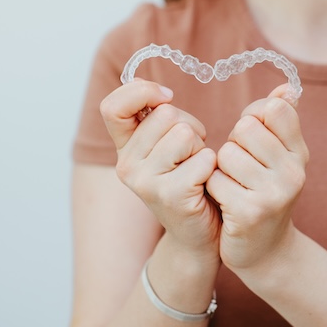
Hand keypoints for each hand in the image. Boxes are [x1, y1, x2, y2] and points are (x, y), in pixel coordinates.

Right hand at [100, 80, 220, 259]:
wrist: (200, 234)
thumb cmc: (191, 180)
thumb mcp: (168, 145)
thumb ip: (157, 117)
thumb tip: (159, 91)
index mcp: (124, 148)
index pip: (113, 106)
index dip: (142, 92)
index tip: (165, 97)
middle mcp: (127, 165)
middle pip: (165, 114)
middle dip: (190, 126)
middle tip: (191, 155)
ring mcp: (145, 182)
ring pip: (185, 133)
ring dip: (202, 147)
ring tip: (198, 169)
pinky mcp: (170, 195)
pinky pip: (203, 158)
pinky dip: (213, 166)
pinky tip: (206, 184)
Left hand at [206, 84, 308, 273]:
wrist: (265, 251)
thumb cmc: (264, 193)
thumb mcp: (279, 157)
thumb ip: (280, 121)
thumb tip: (286, 87)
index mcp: (301, 153)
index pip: (274, 108)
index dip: (253, 117)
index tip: (252, 139)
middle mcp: (294, 172)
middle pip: (246, 127)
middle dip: (233, 144)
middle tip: (240, 168)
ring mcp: (274, 193)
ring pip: (226, 153)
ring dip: (220, 169)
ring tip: (234, 186)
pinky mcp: (250, 212)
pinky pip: (215, 180)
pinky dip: (214, 189)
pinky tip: (226, 203)